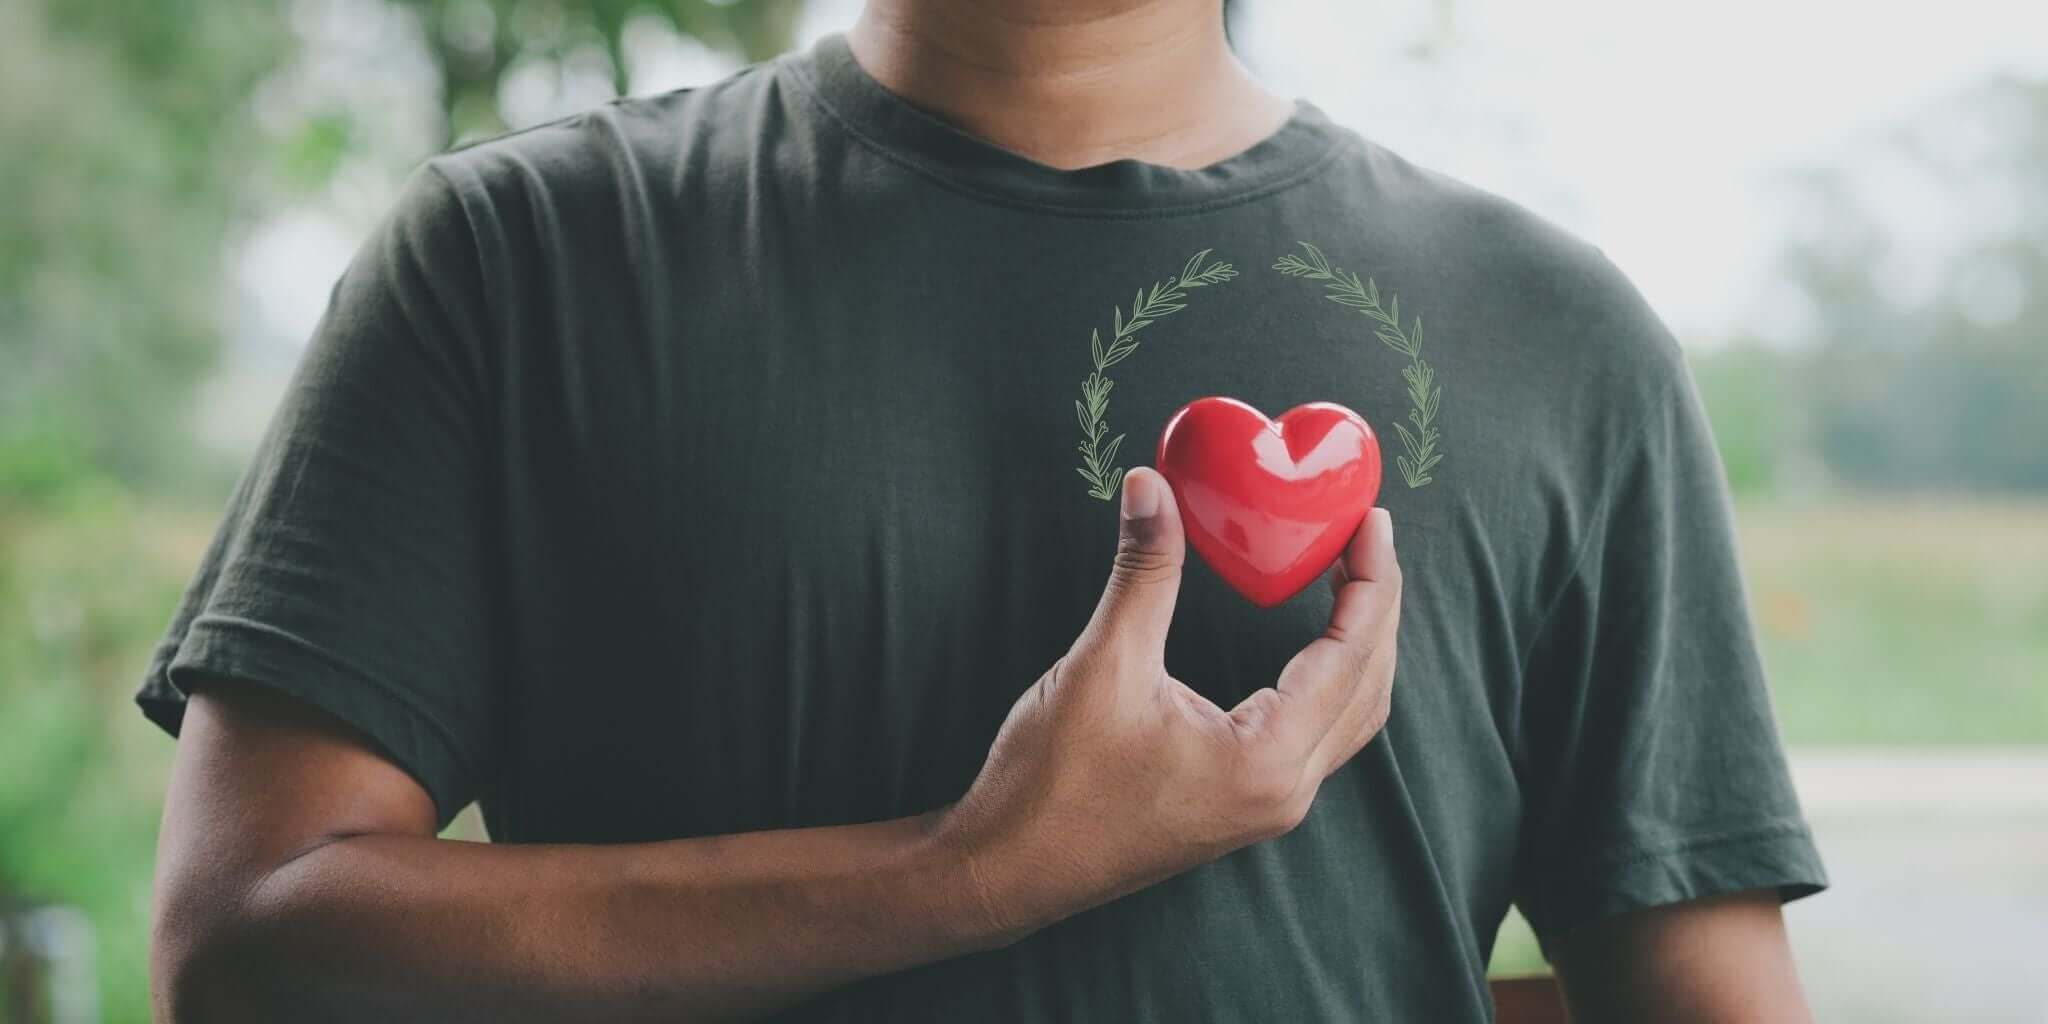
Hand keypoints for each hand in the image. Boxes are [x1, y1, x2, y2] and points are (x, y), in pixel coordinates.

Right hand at [936, 466, 1401, 943]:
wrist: (1008, 869)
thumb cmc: (1052, 784)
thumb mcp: (1103, 665)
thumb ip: (1144, 573)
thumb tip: (1152, 486)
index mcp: (1266, 760)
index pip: (1350, 656)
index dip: (1369, 581)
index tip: (1371, 521)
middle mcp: (1284, 792)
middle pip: (1368, 687)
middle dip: (1377, 608)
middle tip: (1367, 536)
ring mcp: (1267, 806)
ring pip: (1350, 718)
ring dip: (1360, 648)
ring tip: (1351, 579)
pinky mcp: (1243, 806)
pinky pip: (1318, 737)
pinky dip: (1330, 681)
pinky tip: (1311, 645)